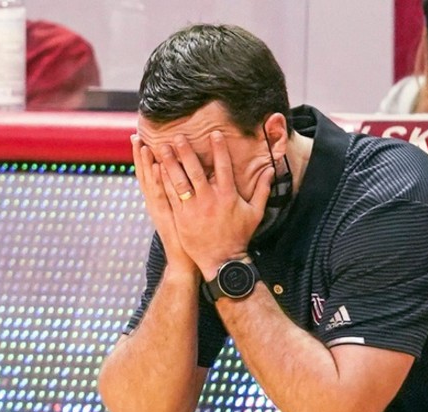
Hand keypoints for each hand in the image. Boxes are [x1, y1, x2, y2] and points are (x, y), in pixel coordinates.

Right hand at [131, 134, 197, 277]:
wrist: (183, 263)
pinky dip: (158, 182)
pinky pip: (163, 196)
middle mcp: (155, 205)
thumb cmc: (187, 239)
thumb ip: (178, 197)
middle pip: (145, 177)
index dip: (142, 159)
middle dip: (139, 157)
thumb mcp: (178, 214)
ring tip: (144, 147)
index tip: (138, 140)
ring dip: (146, 165)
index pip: (148, 176)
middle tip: (135, 136)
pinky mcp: (168, 218)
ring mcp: (160, 211)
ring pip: (151, 184)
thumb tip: (183, 181)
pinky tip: (158, 168)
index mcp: (157, 202)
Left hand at [155, 131, 273, 280]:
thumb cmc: (239, 237)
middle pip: (195, 169)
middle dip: (186, 151)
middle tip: (178, 136)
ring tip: (161, 148)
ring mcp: (194, 208)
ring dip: (170, 162)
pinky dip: (164, 181)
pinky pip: (171, 195)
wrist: (222, 262)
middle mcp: (209, 199)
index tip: (214, 133)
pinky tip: (157, 169)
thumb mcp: (255, 213)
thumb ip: (262, 190)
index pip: (223, 166)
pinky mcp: (182, 217)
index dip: (219, 148)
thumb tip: (270, 170)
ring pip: (179, 180)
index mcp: (228, 195)